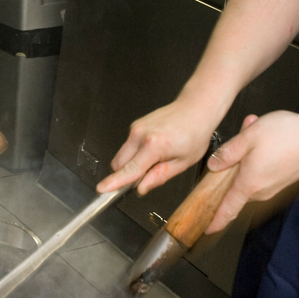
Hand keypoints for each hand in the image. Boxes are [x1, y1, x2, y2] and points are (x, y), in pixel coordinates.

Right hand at [97, 98, 221, 195]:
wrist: (196, 108)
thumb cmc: (195, 132)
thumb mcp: (184, 162)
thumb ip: (159, 176)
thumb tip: (142, 188)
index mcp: (154, 144)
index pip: (131, 169)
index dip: (115, 182)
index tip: (102, 189)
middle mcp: (141, 134)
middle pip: (119, 164)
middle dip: (127, 175)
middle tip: (148, 176)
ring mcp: (136, 128)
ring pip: (122, 156)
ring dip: (133, 164)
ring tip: (157, 159)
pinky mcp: (135, 125)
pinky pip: (128, 147)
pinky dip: (136, 154)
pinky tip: (155, 150)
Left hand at [203, 110, 298, 230]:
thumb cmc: (287, 137)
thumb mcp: (248, 137)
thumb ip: (228, 153)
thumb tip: (214, 164)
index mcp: (248, 184)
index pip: (227, 209)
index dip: (216, 221)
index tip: (207, 228)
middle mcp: (261, 191)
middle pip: (237, 184)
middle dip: (233, 163)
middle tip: (239, 137)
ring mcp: (274, 187)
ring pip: (250, 174)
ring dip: (248, 154)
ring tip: (254, 130)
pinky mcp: (283, 180)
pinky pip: (263, 170)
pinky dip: (260, 155)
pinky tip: (267, 136)